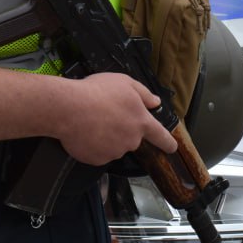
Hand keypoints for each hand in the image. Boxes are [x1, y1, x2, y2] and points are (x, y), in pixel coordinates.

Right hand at [58, 73, 176, 164]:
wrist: (70, 108)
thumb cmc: (97, 91)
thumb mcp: (124, 82)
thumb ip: (143, 93)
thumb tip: (155, 102)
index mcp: (141, 121)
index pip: (160, 135)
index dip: (167, 142)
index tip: (172, 148)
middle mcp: (131, 139)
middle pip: (131, 138)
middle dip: (121, 129)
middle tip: (105, 114)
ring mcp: (114, 151)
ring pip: (114, 146)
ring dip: (106, 137)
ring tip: (92, 120)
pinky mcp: (98, 160)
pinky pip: (98, 153)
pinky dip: (93, 146)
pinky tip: (84, 132)